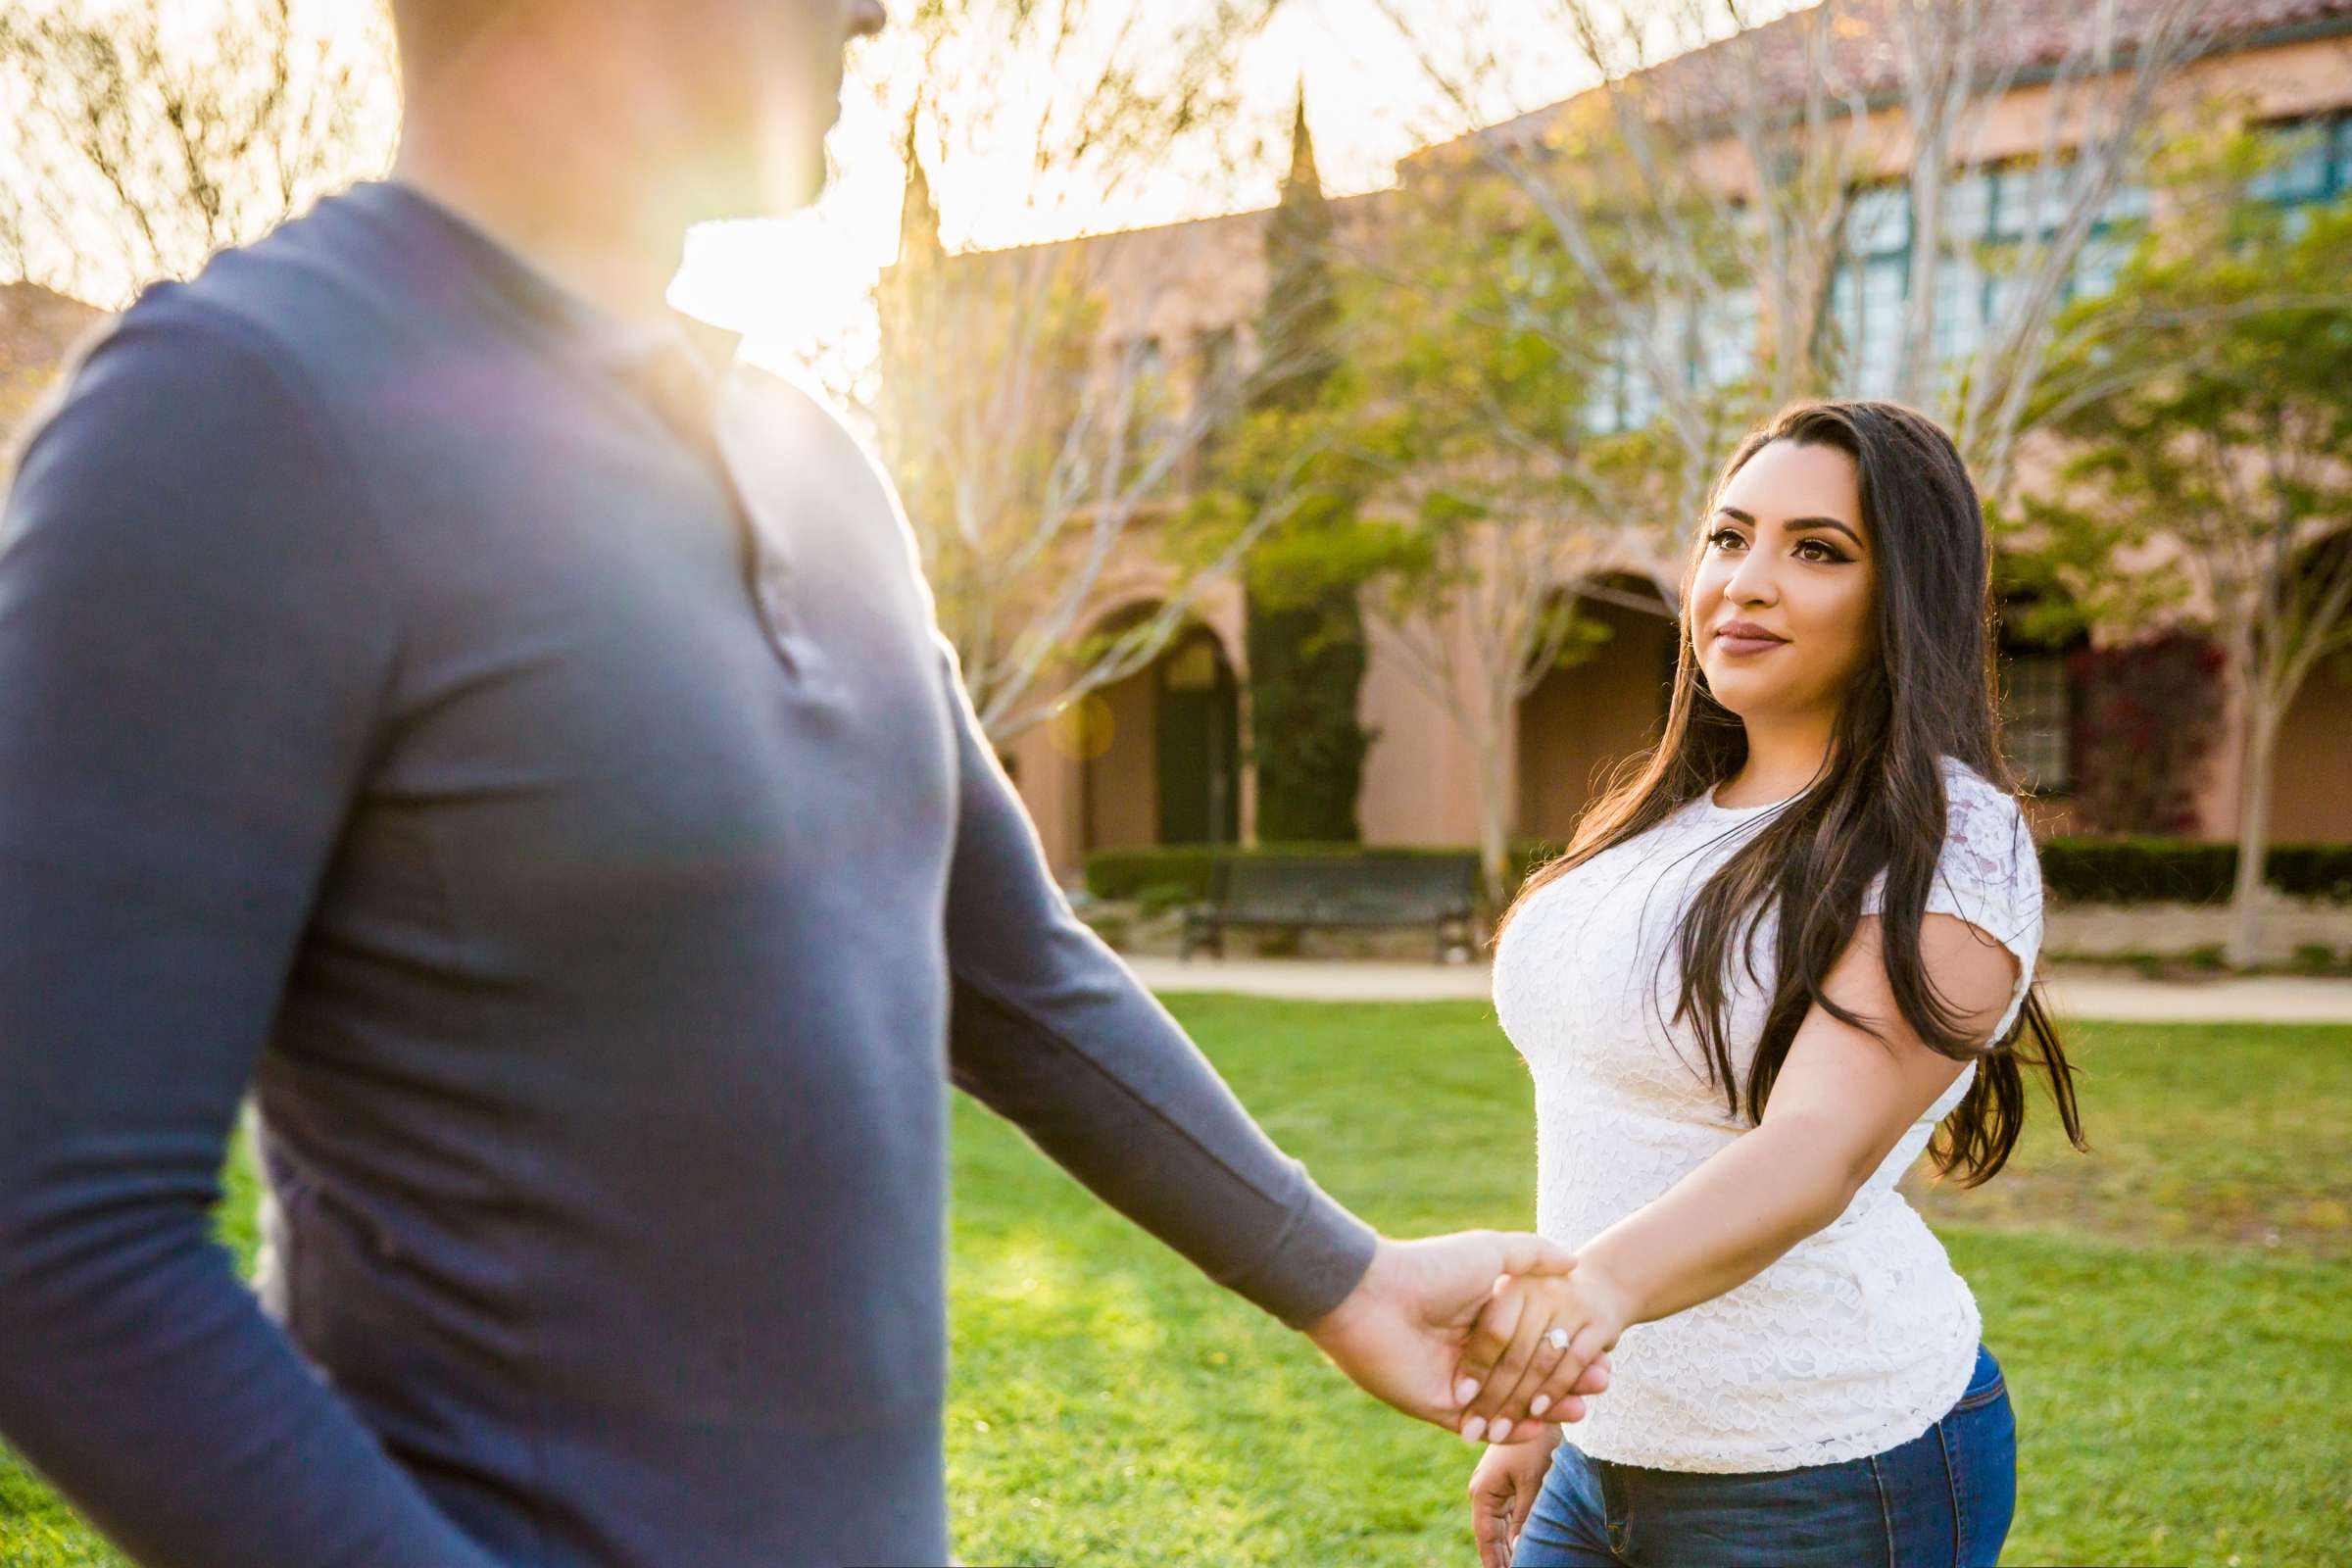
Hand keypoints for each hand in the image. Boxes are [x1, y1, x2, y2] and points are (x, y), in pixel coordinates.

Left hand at [1302, 1232, 1610, 1433]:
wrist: (1373, 1297)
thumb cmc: (1431, 1269)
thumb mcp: (1489, 1252)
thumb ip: (1532, 1255)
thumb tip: (1575, 1259)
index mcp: (1483, 1316)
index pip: (1536, 1341)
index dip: (1570, 1348)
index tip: (1605, 1354)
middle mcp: (1471, 1351)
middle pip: (1528, 1375)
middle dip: (1566, 1383)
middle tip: (1601, 1386)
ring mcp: (1455, 1381)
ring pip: (1509, 1404)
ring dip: (1545, 1409)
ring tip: (1582, 1410)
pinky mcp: (1436, 1406)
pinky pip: (1478, 1424)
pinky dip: (1508, 1429)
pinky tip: (1540, 1427)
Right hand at [1468, 1421, 1559, 1567]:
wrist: (1541, 1406)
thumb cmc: (1536, 1442)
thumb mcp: (1533, 1483)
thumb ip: (1524, 1519)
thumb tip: (1518, 1552)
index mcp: (1482, 1492)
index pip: (1486, 1539)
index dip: (1494, 1563)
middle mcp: (1483, 1491)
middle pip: (1491, 1536)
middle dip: (1501, 1559)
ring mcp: (1493, 1487)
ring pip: (1499, 1528)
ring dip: (1507, 1548)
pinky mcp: (1506, 1483)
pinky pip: (1507, 1516)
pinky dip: (1514, 1533)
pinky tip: (1521, 1549)